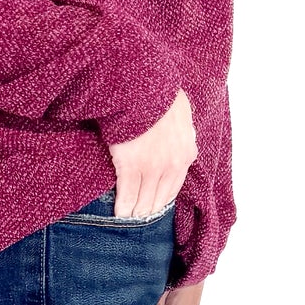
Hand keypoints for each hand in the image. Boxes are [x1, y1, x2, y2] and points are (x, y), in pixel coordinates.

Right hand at [107, 87, 196, 219]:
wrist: (141, 86)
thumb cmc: (157, 96)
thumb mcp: (180, 114)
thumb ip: (182, 133)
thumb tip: (181, 138)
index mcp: (187, 154)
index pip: (173, 188)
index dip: (159, 200)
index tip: (150, 206)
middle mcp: (173, 166)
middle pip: (160, 201)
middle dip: (147, 211)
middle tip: (135, 218)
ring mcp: (153, 168)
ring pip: (144, 203)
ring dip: (134, 213)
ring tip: (125, 218)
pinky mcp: (132, 167)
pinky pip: (128, 197)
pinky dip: (122, 208)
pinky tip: (118, 212)